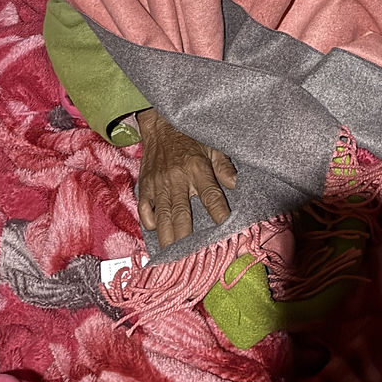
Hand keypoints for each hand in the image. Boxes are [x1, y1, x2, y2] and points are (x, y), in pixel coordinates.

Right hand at [136, 107, 237, 249]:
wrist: (161, 124)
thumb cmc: (191, 137)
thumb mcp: (212, 145)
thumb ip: (224, 166)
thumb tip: (236, 184)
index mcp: (196, 168)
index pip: (210, 195)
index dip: (218, 213)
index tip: (226, 229)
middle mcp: (176, 178)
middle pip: (181, 214)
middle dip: (186, 237)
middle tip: (190, 257)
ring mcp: (158, 184)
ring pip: (162, 216)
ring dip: (167, 238)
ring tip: (171, 256)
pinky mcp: (145, 186)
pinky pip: (144, 209)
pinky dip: (149, 222)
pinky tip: (156, 231)